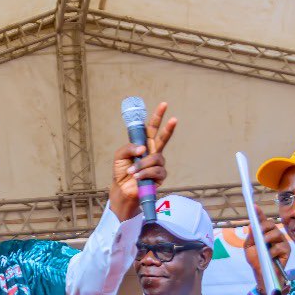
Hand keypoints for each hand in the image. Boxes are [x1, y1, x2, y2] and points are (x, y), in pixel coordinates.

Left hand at [109, 101, 175, 220]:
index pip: (151, 129)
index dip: (157, 117)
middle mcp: (153, 152)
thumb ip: (129, 148)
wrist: (122, 190)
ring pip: (156, 158)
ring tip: (132, 172)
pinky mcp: (160, 176)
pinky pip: (156, 171)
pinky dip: (145, 173)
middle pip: (163, 137)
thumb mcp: (120, 156)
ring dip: (142, 164)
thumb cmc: (121, 172)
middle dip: (168, 127)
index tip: (164, 105)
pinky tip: (137, 177)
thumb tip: (142, 148)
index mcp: (143, 144)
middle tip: (174, 118)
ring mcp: (158, 163)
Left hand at [244, 204, 290, 291]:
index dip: (259, 213)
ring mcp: (281, 241)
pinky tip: (269, 255)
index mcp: (263, 232)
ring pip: (276, 233)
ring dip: (268, 238)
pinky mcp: (287, 250)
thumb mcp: (249, 248)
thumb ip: (251, 237)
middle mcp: (273, 234)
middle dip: (264, 227)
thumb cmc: (256, 259)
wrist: (262, 273)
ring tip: (263, 244)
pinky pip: (280, 246)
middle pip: (270, 224)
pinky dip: (272, 251)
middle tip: (259, 233)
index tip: (254, 206)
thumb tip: (252, 225)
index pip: (262, 220)